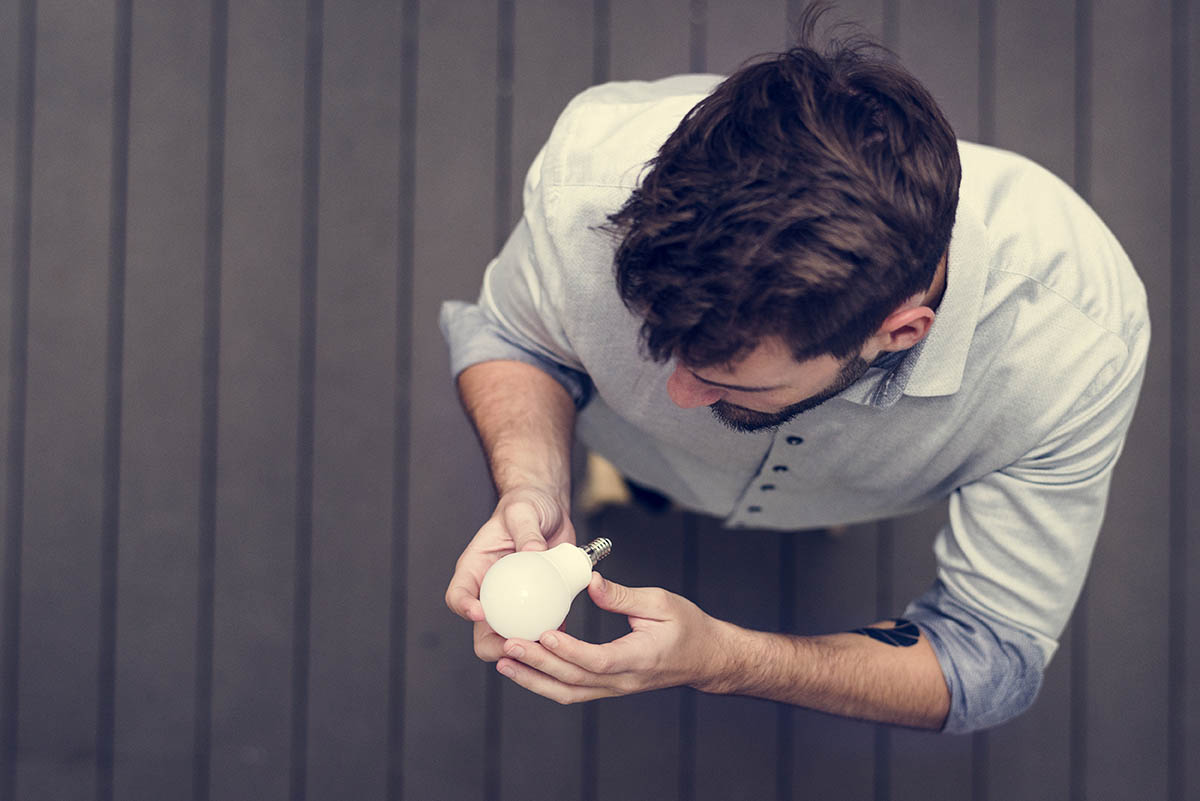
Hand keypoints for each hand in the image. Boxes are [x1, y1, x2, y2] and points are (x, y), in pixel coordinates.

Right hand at [444, 485, 575, 662]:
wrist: (550, 511)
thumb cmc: (528, 505)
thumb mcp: (524, 511)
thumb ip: (526, 530)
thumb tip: (533, 553)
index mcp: (475, 568)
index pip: (457, 594)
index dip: (463, 608)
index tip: (479, 613)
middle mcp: (490, 590)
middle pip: (481, 629)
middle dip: (493, 645)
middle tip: (514, 644)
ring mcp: (514, 601)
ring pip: (511, 636)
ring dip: (524, 647)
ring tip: (541, 648)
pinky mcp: (538, 604)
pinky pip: (540, 627)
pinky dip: (549, 637)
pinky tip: (563, 638)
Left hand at [494, 573, 734, 702]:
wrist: (706, 658)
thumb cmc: (688, 627)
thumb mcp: (661, 603)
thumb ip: (623, 595)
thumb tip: (589, 580)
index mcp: (639, 658)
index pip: (599, 660)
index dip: (569, 651)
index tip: (545, 634)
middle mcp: (623, 681)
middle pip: (574, 680)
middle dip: (538, 664)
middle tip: (508, 645)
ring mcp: (615, 688)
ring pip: (568, 692)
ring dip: (534, 679)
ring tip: (504, 661)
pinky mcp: (608, 686)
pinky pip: (573, 689)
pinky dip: (545, 680)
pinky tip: (524, 666)